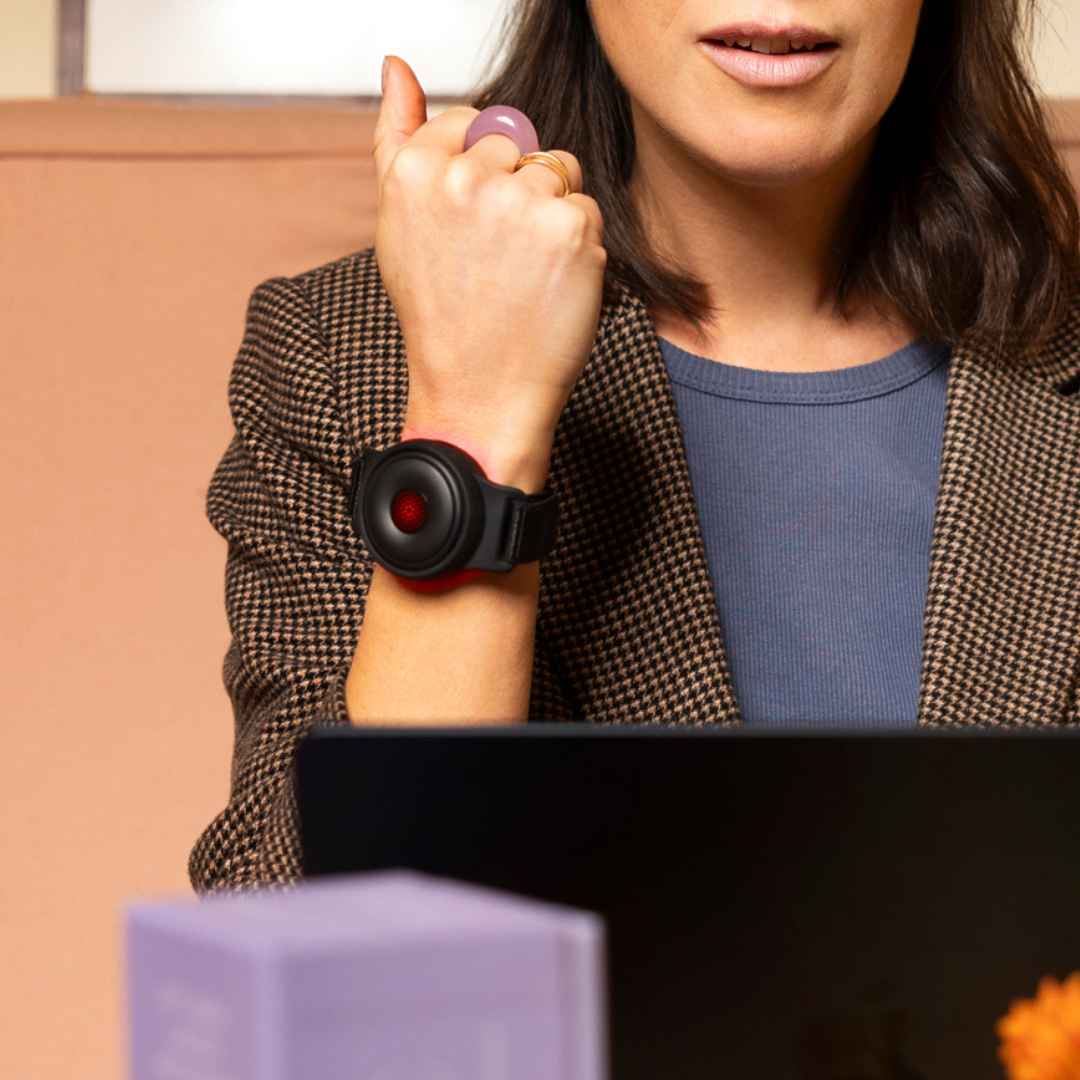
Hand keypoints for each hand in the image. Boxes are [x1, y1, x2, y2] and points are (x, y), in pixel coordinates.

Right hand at [373, 57, 606, 490]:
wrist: (477, 393)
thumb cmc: (441, 315)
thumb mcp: (399, 223)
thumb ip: (395, 135)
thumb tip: (396, 68)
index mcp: (414, 168)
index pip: (475, 120)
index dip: (483, 173)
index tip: (474, 227)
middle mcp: (463, 177)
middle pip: (520, 143)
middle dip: (517, 191)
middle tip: (495, 260)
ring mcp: (519, 200)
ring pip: (558, 171)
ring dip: (550, 217)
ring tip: (521, 274)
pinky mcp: (568, 225)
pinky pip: (587, 206)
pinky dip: (578, 246)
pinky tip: (549, 286)